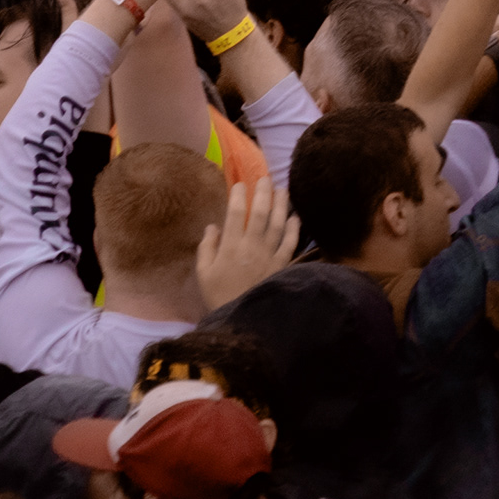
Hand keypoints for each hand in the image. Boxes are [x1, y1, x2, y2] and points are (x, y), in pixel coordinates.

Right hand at [195, 179, 301, 306]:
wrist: (242, 320)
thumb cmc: (218, 296)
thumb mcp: (204, 273)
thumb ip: (207, 248)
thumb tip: (213, 226)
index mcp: (230, 248)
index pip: (234, 214)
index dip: (238, 196)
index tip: (240, 184)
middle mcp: (251, 248)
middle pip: (259, 214)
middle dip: (262, 193)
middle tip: (265, 178)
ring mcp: (269, 256)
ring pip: (277, 225)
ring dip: (281, 205)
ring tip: (283, 190)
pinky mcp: (282, 266)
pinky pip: (290, 244)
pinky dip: (294, 229)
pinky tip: (295, 217)